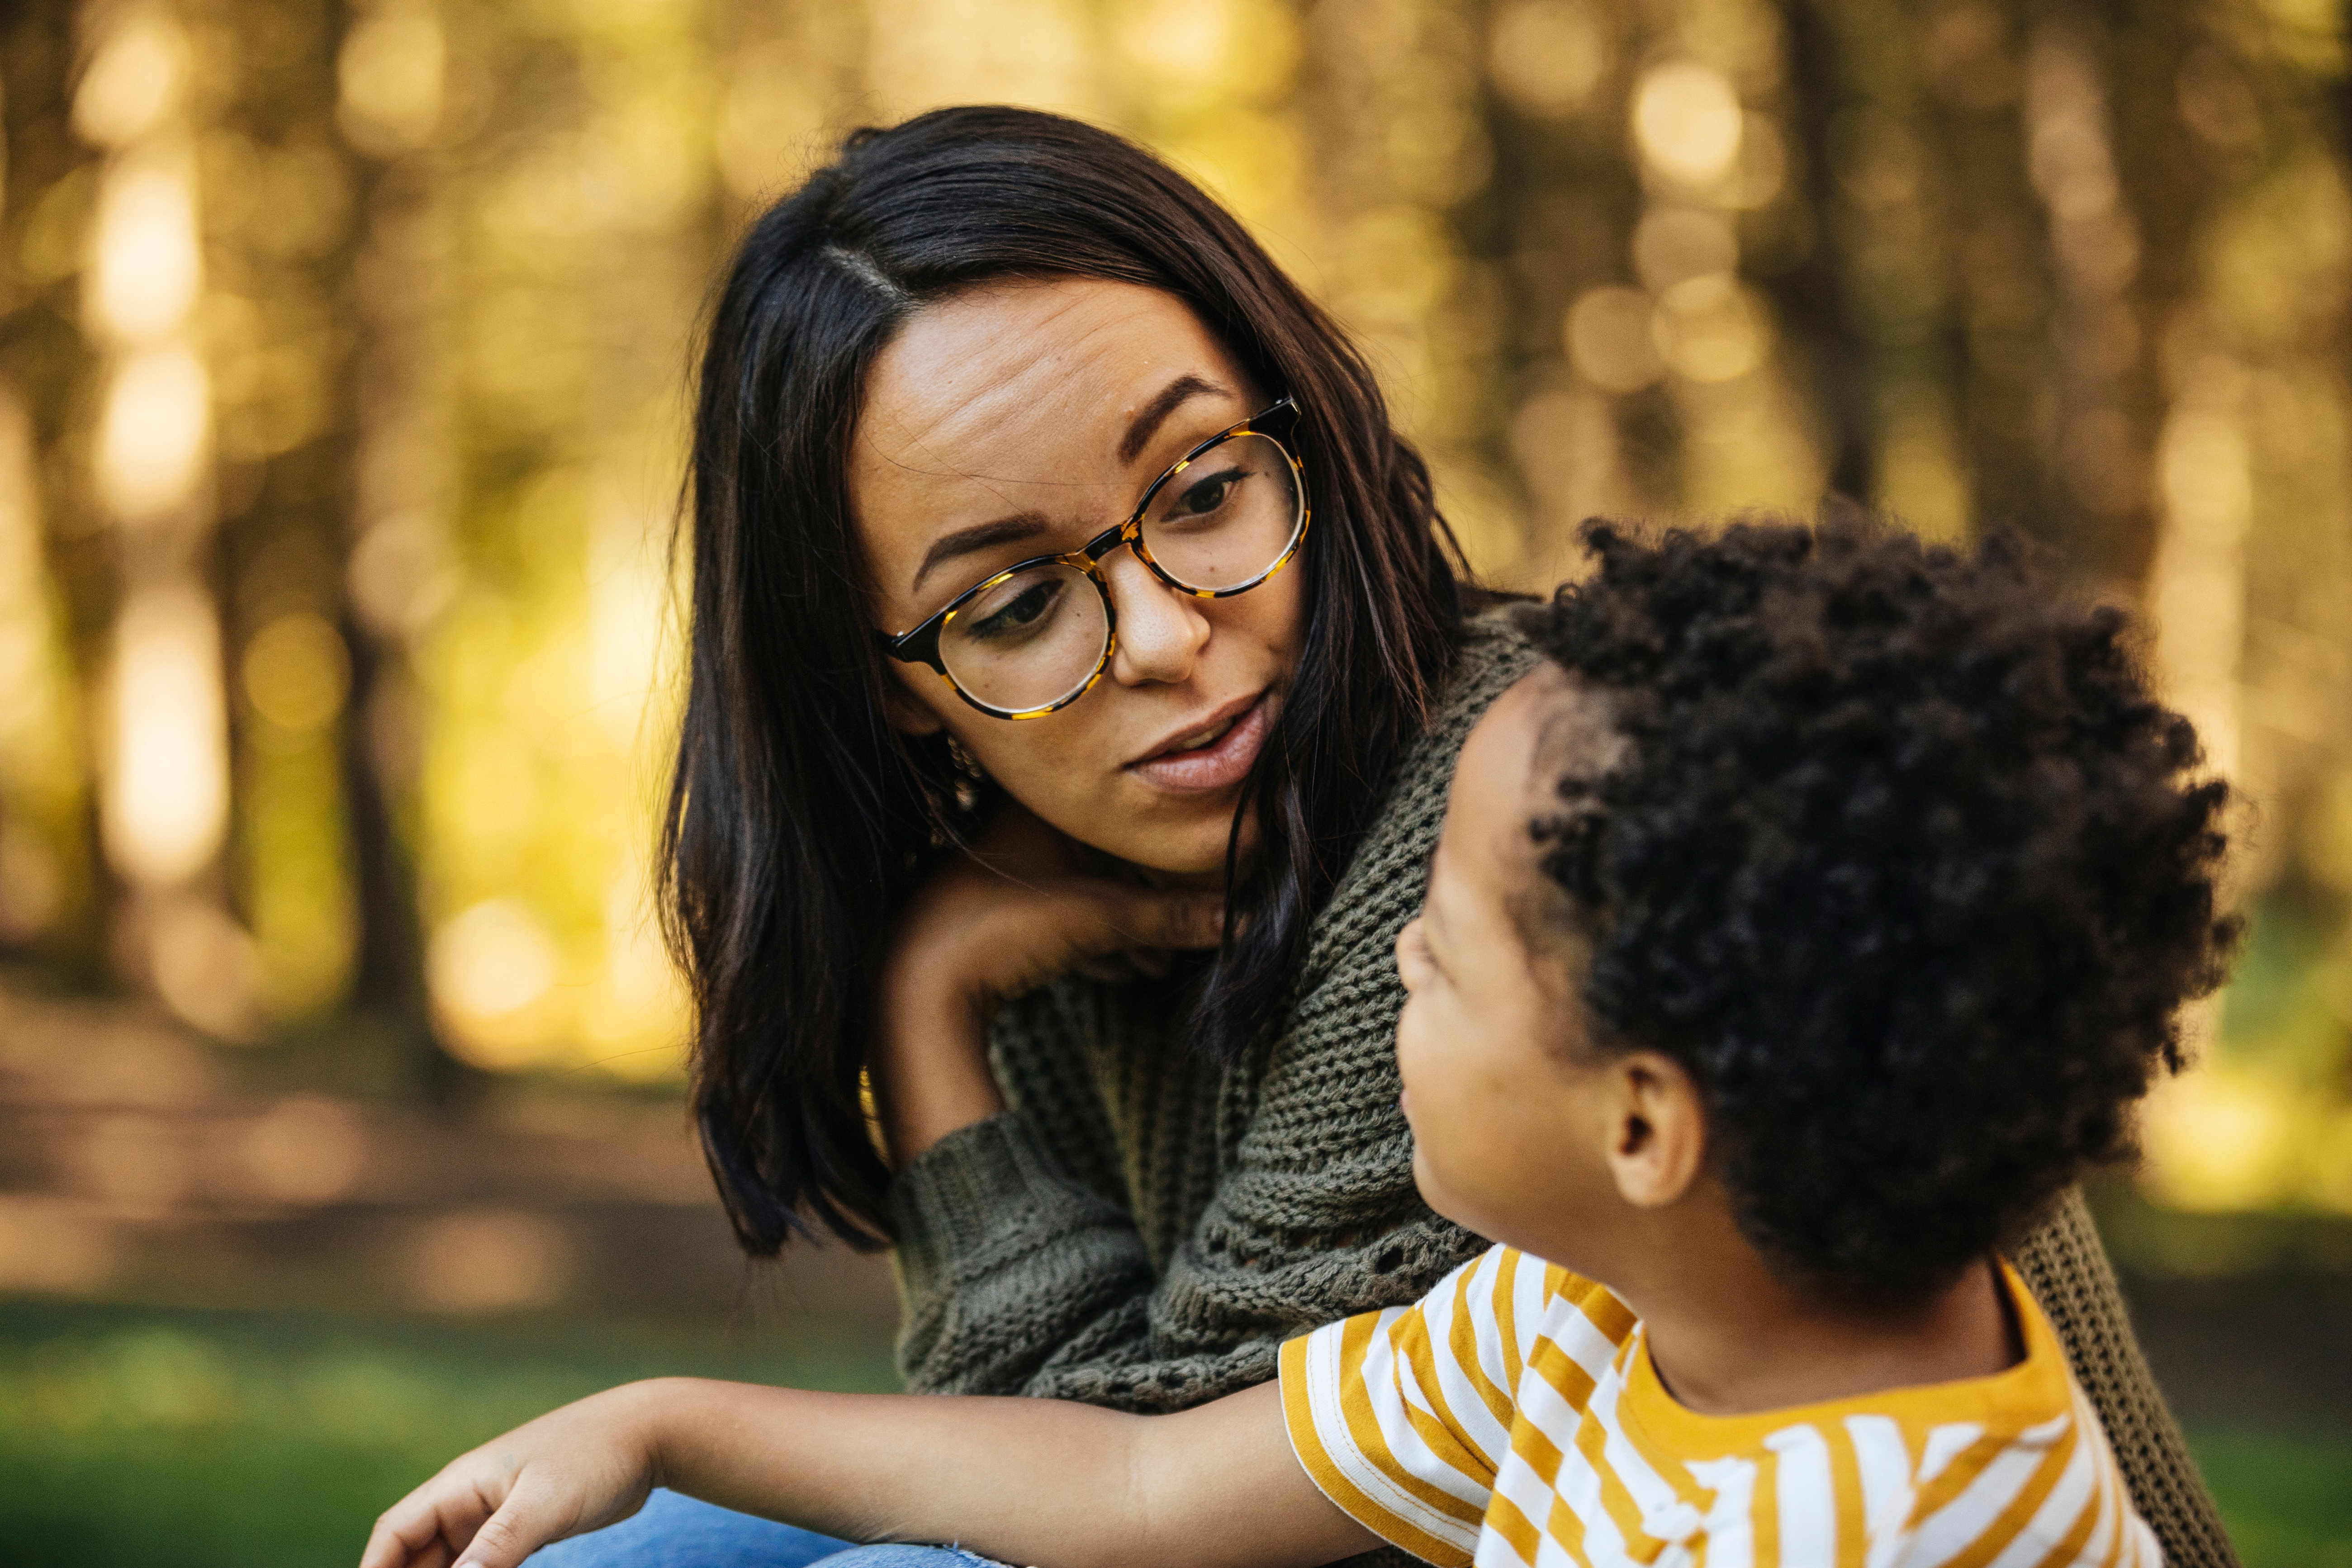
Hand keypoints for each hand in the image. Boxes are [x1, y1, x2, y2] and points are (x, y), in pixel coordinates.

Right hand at [359, 1386, 662, 1567]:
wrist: (649, 1434)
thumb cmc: (594, 1455)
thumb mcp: (543, 1504)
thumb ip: (498, 1547)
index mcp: (460, 1483)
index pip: (395, 1533)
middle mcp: (470, 1498)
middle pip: (416, 1554)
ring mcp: (496, 1514)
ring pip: (450, 1562)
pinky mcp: (523, 1528)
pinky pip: (483, 1565)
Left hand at [872, 801, 1224, 1162]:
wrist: (917, 988)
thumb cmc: (1000, 930)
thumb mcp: (1101, 919)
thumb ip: (1175, 916)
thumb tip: (1246, 918)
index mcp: (1039, 799)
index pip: (1125, 818)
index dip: (1169, 859)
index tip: (1206, 889)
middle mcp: (1017, 822)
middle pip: (1108, 859)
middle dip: (1152, 905)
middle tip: (1188, 938)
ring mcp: (1001, 866)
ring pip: (1084, 891)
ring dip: (1126, 930)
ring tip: (1161, 966)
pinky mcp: (990, 908)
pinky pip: (1056, 916)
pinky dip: (1091, 942)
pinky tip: (1122, 973)